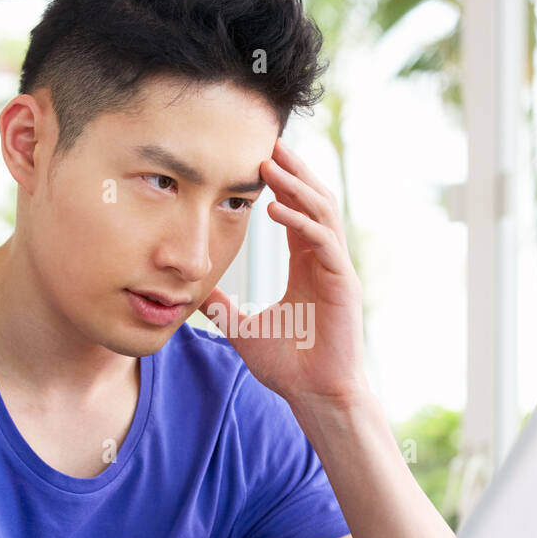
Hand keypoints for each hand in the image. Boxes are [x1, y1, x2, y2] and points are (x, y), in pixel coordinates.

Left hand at [198, 137, 367, 407]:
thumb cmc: (290, 366)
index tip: (258, 158)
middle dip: (292, 171)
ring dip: (296, 186)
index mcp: (306, 266)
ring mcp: (336, 271)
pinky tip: (277, 209)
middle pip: (312, 201)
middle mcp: (324, 262)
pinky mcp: (342, 285)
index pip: (296, 212)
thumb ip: (223, 308)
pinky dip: (301, 223)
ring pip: (321, 213)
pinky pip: (324, 242)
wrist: (316, 396)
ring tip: (270, 165)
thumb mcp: (243, 329)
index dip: (281, 184)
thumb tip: (194, 295)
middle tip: (268, 141)